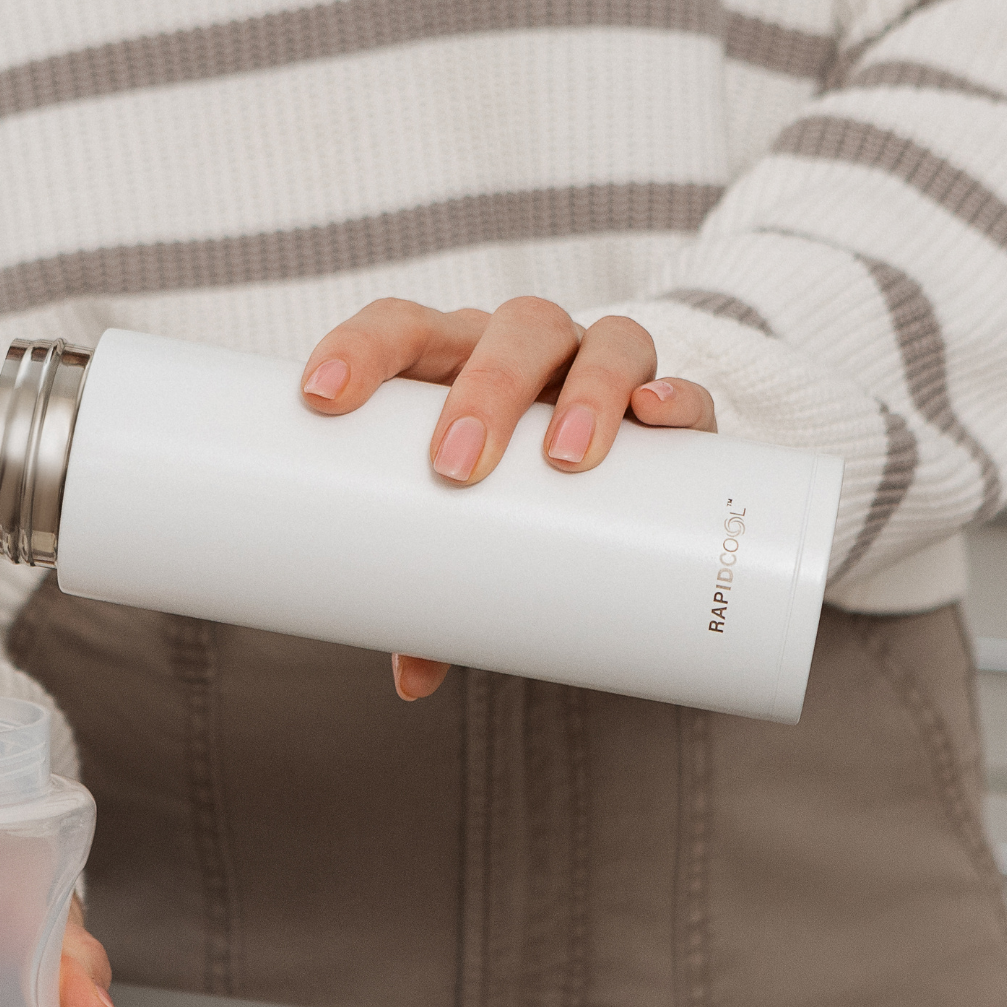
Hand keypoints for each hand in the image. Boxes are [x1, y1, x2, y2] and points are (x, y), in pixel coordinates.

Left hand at [299, 297, 716, 700]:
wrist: (608, 475)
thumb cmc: (502, 493)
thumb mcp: (465, 530)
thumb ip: (436, 594)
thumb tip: (413, 679)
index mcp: (455, 360)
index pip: (404, 326)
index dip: (362, 347)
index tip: (323, 398)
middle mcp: (530, 351)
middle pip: (511, 330)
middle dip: (483, 390)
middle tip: (455, 469)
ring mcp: (603, 370)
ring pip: (604, 341)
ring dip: (585, 390)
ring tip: (564, 459)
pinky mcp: (671, 409)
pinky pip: (683, 385)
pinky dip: (675, 394)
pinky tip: (658, 414)